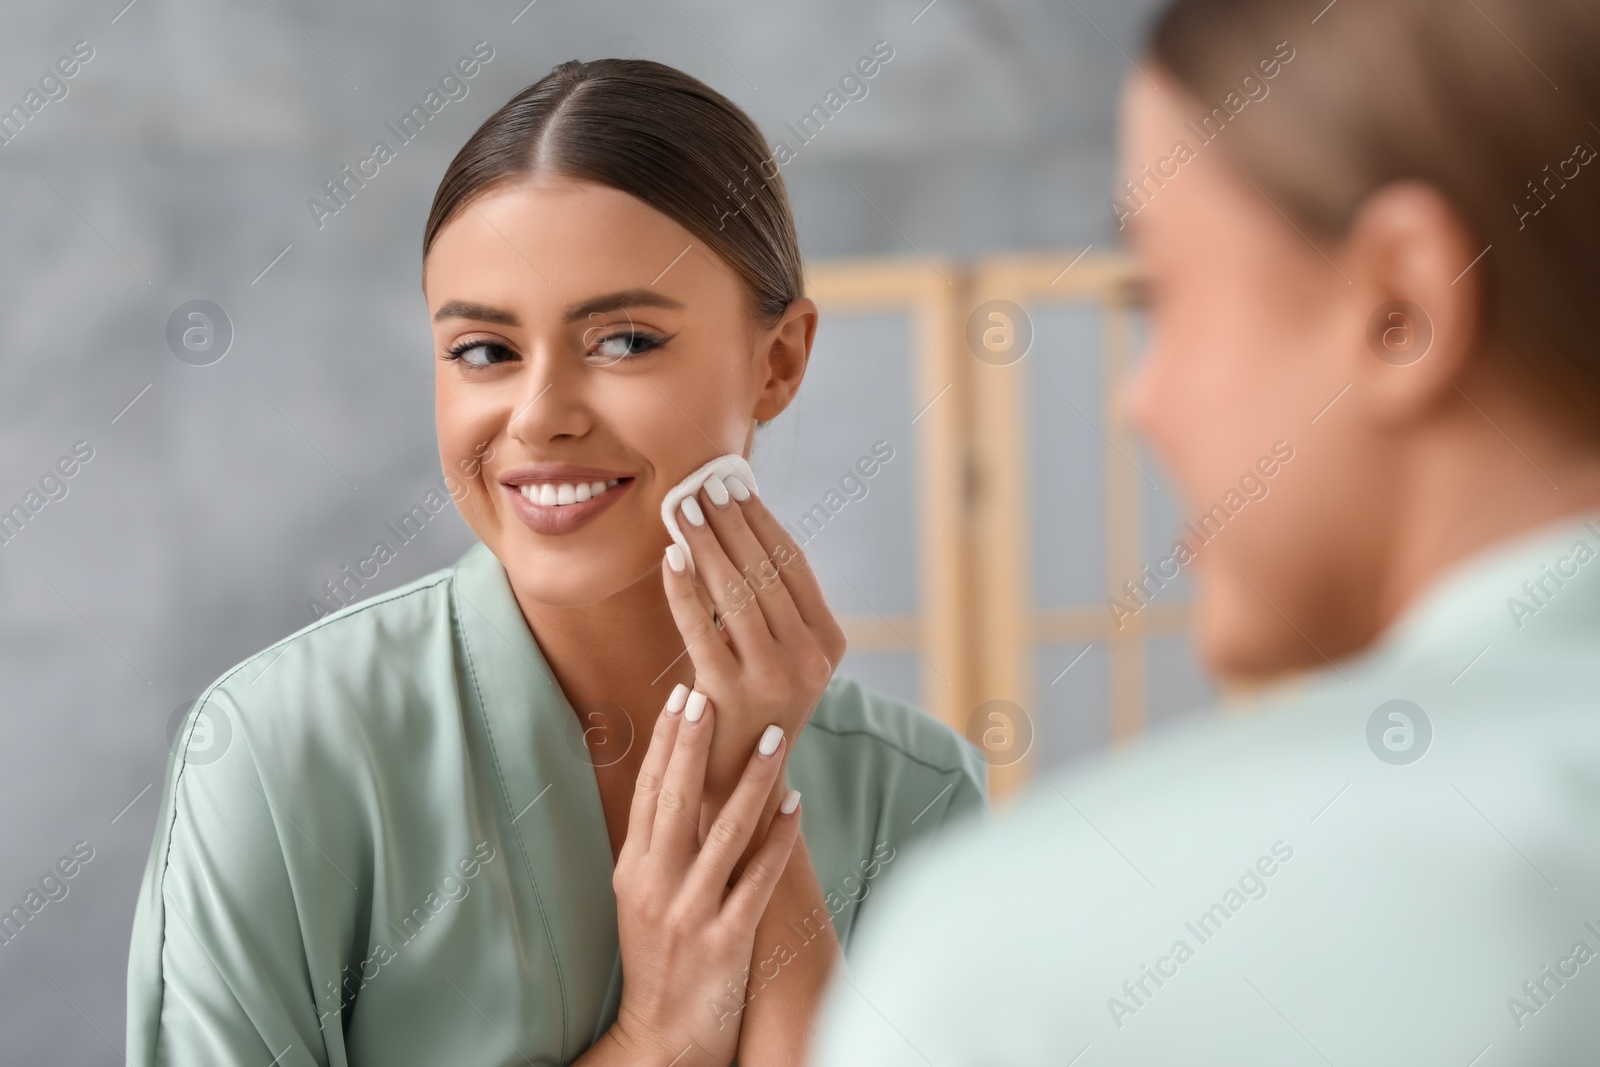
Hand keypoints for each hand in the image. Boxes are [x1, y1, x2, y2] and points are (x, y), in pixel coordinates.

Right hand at [605, 684, 802, 1066]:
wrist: (662, 1036)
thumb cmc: (659, 956)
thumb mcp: (640, 896)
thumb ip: (656, 842)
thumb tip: (676, 777)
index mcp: (633, 869)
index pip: (648, 791)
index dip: (666, 742)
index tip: (683, 696)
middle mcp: (655, 885)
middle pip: (676, 802)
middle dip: (696, 745)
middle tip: (714, 694)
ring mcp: (689, 913)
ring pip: (723, 833)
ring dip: (751, 782)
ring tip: (775, 739)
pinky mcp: (724, 940)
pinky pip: (756, 880)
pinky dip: (779, 840)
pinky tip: (798, 806)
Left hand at [661, 472, 846, 808]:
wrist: (738, 783)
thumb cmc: (750, 705)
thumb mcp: (779, 653)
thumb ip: (769, 603)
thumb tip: (739, 523)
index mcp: (829, 643)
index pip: (794, 565)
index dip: (761, 520)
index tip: (735, 485)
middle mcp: (811, 660)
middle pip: (764, 572)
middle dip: (730, 523)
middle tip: (703, 485)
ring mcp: (775, 678)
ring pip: (735, 593)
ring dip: (706, 544)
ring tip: (683, 510)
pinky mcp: (733, 694)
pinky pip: (701, 627)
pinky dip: (683, 588)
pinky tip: (670, 558)